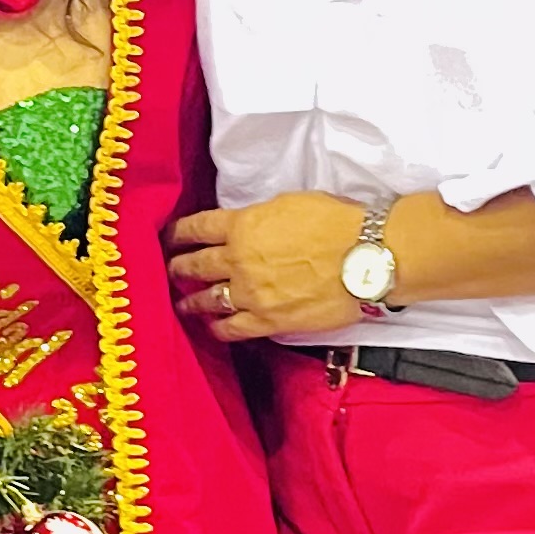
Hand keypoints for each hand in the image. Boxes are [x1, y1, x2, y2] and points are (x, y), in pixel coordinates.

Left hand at [164, 194, 369, 343]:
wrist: (365, 257)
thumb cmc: (337, 223)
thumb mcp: (289, 204)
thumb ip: (260, 218)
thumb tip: (249, 227)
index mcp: (242, 225)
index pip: (197, 227)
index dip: (179, 232)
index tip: (169, 236)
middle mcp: (238, 260)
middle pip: (195, 264)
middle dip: (178, 267)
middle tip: (171, 270)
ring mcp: (250, 294)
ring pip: (208, 299)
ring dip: (191, 301)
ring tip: (183, 303)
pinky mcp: (268, 321)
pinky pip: (232, 329)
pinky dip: (218, 328)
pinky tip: (212, 327)